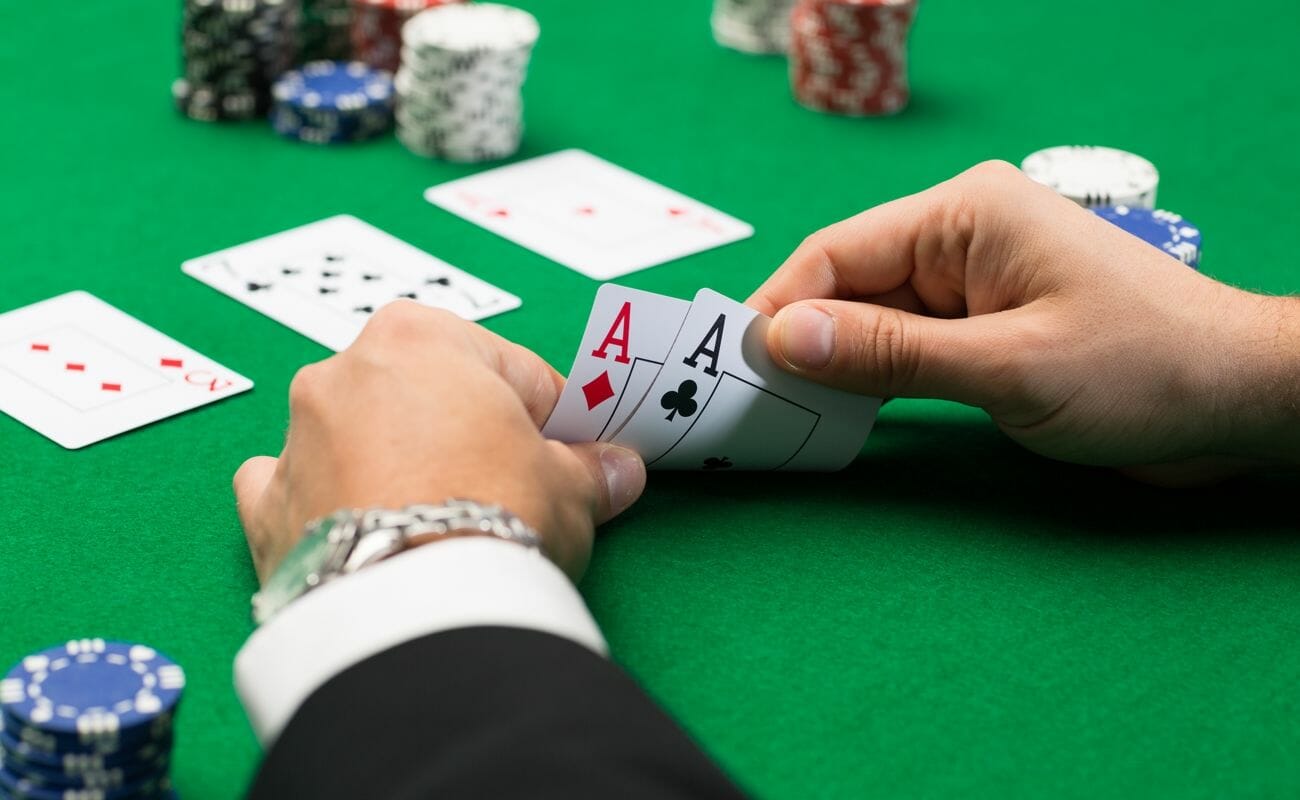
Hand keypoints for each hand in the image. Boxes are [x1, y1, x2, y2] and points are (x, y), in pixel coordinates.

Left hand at [233, 302, 645, 583]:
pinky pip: (293, 489)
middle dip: (466, 434)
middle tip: (508, 489)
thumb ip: (590, 469)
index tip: (568, 453)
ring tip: (438, 523)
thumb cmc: (496, 516)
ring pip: (358, 435)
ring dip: (392, 461)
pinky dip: (321, 503)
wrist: (415, 613)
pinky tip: (357, 530)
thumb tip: (618, 470)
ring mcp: (296, 439)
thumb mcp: (569, 488)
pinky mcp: (264, 508)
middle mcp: (345, 371)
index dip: (550, 417)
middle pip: (428, 397)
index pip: (512, 371)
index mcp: (421, 337)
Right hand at [749, 161, 1299, 482]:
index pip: (839, 252)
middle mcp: (962, 237)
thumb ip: (890, 353)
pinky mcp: (985, 325)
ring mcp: (973, 283)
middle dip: (801, 341)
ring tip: (782, 415)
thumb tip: (784, 337)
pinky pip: (906, 345)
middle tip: (749, 403)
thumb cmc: (1141, 370)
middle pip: (849, 285)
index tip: (735, 367)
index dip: (779, 308)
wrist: (1238, 403)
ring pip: (873, 319)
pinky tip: (840, 413)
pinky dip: (873, 377)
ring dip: (834, 365)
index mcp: (966, 214)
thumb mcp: (1006, 367)